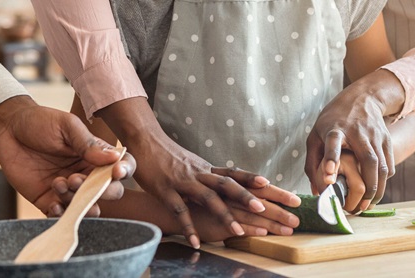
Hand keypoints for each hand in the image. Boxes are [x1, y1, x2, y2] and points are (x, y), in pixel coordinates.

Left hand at [0, 96, 135, 215]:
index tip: (116, 172)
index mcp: (97, 155)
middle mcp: (88, 174)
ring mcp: (70, 188)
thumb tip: (114, 158)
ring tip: (58, 183)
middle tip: (76, 178)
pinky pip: (62, 213)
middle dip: (99, 190)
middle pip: (110, 191)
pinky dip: (61, 213)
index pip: (122, 167)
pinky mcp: (49, 198)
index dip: (125, 171)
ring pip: (87, 205)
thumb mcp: (67, 127)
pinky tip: (53, 203)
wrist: (8, 130)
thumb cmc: (40, 122)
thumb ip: (88, 144)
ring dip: (77, 201)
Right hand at [97, 97, 287, 248]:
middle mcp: (200, 173)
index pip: (234, 173)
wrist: (144, 140)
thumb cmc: (169, 156)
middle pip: (228, 184)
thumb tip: (227, 184)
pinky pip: (179, 211)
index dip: (251, 178)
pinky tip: (196, 242)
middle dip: (247, 197)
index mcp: (207, 168)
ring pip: (208, 197)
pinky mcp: (166, 191)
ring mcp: (184, 182)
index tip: (270, 185)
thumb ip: (209, 176)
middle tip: (266, 209)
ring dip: (224, 214)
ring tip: (238, 230)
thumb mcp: (193, 165)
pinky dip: (188, 227)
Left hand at [306, 70, 404, 209]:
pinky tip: (377, 191)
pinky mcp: (386, 139)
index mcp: (335, 128)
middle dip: (366, 185)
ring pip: (382, 165)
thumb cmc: (333, 120)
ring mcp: (375, 135)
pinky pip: (389, 164)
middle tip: (360, 206)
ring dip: (378, 188)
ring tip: (369, 204)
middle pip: (367, 159)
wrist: (363, 97)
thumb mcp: (316, 135)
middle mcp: (358, 132)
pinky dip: (385, 180)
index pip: (333, 143)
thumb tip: (317, 190)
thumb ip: (312, 162)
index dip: (330, 159)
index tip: (328, 178)